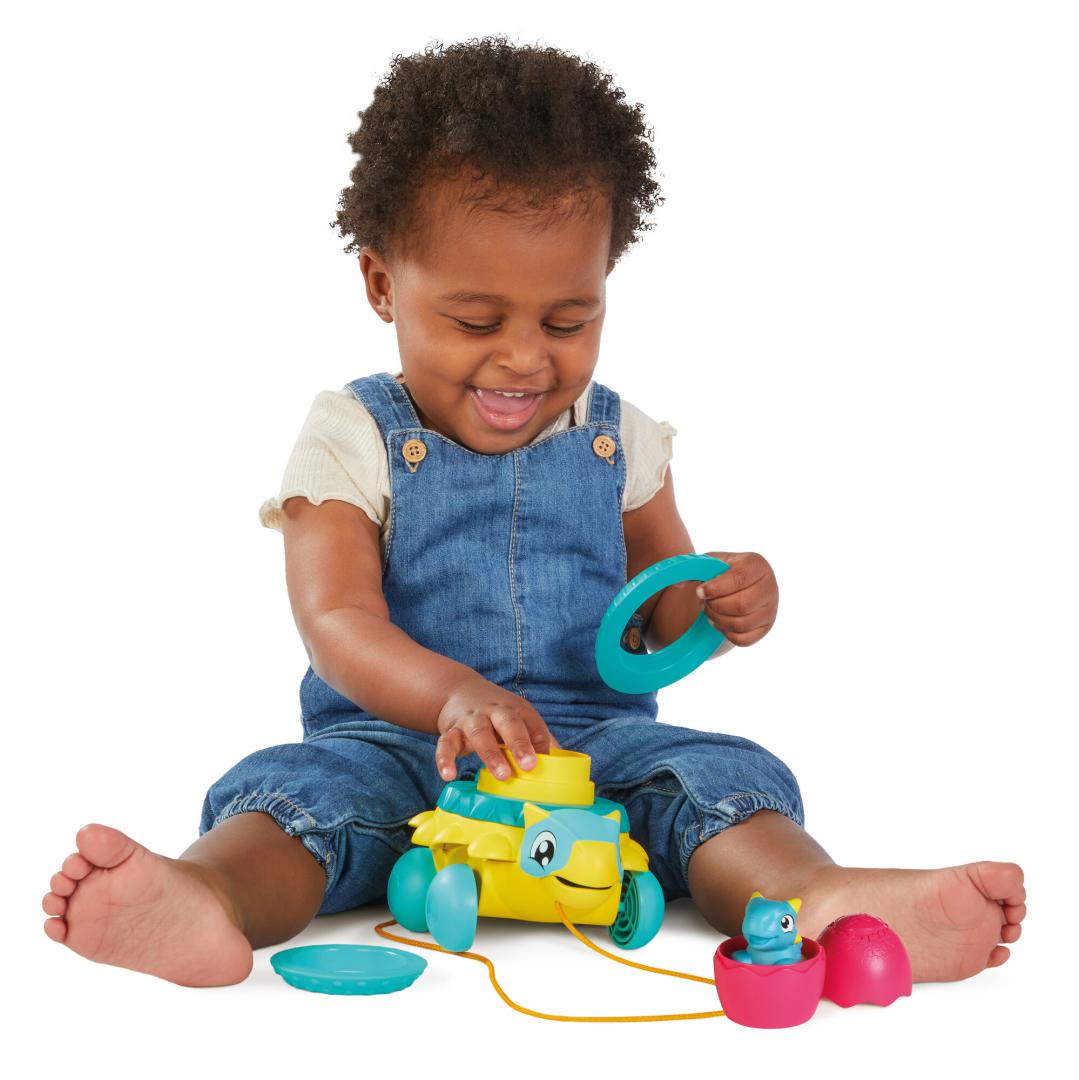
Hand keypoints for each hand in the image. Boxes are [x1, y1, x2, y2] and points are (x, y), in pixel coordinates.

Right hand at [436, 675, 559, 781]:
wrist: (458, 691)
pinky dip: (445, 759)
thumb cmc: (496, 712)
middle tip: (528, 765)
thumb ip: (537, 737)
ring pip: (480, 734)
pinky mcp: (451, 730)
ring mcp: (471, 720)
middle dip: (519, 743)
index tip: (546, 760)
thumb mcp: (519, 717)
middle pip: (508, 723)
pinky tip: (448, 775)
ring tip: (502, 775)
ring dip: (491, 755)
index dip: (540, 741)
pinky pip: (446, 744)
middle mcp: (494, 711)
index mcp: (515, 709)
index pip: (531, 723)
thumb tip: (561, 762)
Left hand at [695, 551, 777, 645]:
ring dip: (718, 620)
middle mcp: (770, 586)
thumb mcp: (709, 563)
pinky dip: (726, 633)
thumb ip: (692, 568)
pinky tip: (720, 621)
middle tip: (705, 602)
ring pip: (741, 624)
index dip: (716, 588)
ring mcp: (771, 609)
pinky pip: (743, 639)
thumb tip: (678, 583)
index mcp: (757, 564)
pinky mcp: (765, 628)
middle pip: (741, 604)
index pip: (739, 578)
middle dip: (716, 606)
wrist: (737, 586)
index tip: (700, 591)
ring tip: (711, 611)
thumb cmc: (721, 572)